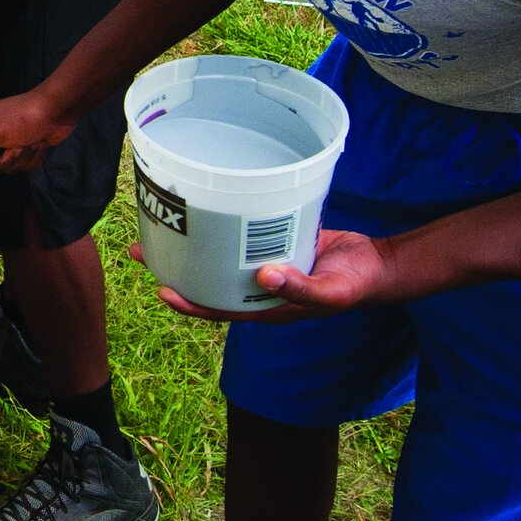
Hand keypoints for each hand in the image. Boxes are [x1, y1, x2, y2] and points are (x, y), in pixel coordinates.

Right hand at [0, 90, 76, 173]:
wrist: (57, 110)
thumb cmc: (22, 117)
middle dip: (9, 159)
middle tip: (17, 145)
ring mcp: (12, 141)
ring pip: (12, 166)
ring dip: (24, 157)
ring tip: (30, 140)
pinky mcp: (28, 147)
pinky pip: (27, 164)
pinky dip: (35, 156)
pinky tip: (40, 143)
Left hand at [132, 228, 392, 322]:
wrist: (378, 265)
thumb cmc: (356, 283)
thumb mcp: (332, 290)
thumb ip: (301, 288)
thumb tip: (266, 277)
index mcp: (268, 307)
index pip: (219, 308)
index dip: (190, 303)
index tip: (161, 289)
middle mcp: (259, 289)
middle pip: (208, 282)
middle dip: (176, 270)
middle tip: (142, 250)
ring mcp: (265, 267)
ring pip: (219, 259)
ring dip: (192, 247)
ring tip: (159, 228)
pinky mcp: (275, 244)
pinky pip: (240, 239)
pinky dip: (222, 229)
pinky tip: (206, 211)